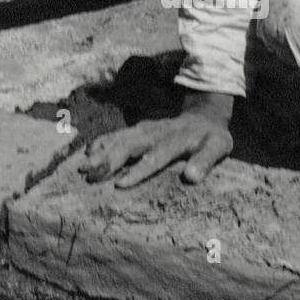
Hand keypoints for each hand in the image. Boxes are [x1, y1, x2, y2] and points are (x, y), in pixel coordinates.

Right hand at [80, 91, 234, 188]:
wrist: (203, 115)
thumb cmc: (211, 138)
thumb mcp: (218, 147)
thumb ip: (205, 160)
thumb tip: (191, 177)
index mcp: (175, 140)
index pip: (155, 157)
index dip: (138, 170)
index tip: (120, 184)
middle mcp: (156, 133)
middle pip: (129, 145)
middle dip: (108, 160)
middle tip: (89, 175)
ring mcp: (145, 129)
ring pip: (119, 139)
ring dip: (100, 152)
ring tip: (82, 167)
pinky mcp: (138, 129)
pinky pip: (116, 134)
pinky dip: (101, 142)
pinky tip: (86, 152)